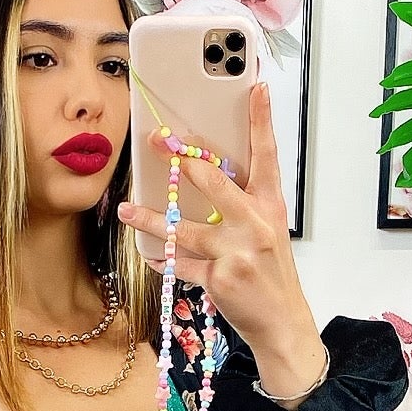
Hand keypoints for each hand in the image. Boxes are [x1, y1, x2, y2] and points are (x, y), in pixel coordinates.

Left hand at [119, 79, 324, 401]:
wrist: (283, 323)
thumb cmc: (270, 272)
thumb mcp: (268, 231)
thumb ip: (243, 202)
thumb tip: (203, 173)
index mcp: (270, 205)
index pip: (266, 154)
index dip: (261, 120)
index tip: (256, 87)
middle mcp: (256, 223)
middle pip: (215, 182)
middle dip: (183, 161)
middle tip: (158, 142)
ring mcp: (238, 251)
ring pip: (185, 227)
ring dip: (152, 219)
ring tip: (129, 209)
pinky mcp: (220, 277)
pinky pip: (181, 264)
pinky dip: (163, 259)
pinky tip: (150, 253)